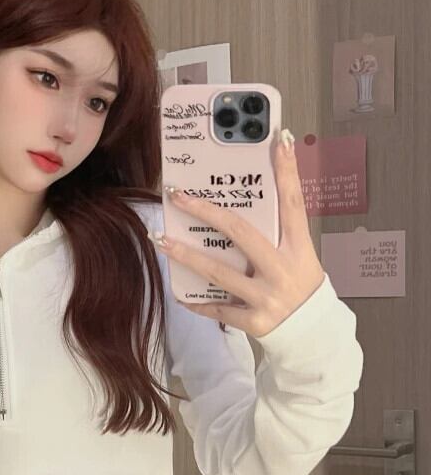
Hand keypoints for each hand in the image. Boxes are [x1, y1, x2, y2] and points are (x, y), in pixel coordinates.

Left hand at [149, 132, 325, 338]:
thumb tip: (240, 205)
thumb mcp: (299, 257)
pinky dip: (196, 302)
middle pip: (240, 232)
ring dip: (185, 254)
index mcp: (298, 248)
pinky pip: (217, 309)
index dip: (287, 171)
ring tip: (161, 240)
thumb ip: (276, 235)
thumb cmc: (300, 287)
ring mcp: (267, 296)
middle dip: (205, 211)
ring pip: (218, 271)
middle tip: (177, 195)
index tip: (277, 140)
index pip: (293, 203)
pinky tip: (178, 291)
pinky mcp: (254, 321)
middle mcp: (282, 269)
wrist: (314, 335)